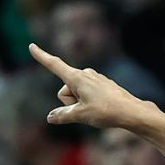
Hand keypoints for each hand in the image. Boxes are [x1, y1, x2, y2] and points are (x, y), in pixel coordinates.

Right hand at [28, 43, 154, 129]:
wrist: (133, 112)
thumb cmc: (107, 111)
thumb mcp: (81, 115)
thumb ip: (63, 115)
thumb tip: (50, 117)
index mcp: (76, 78)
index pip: (54, 65)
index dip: (42, 56)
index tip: (31, 46)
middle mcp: (85, 74)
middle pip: (65, 91)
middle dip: (70, 102)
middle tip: (87, 109)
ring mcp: (95, 79)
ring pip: (77, 94)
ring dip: (82, 104)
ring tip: (98, 109)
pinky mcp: (103, 85)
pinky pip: (88, 95)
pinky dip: (91, 103)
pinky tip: (105, 108)